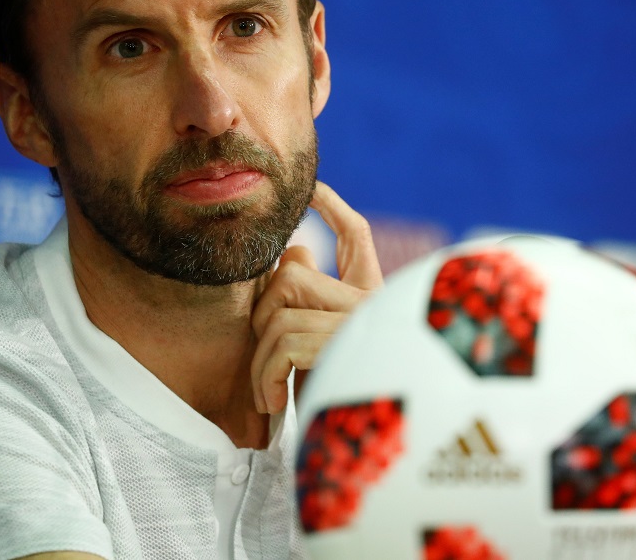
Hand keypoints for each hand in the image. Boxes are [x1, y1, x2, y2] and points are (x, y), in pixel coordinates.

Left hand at [250, 181, 382, 414]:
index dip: (333, 207)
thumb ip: (310, 309)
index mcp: (372, 300)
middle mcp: (374, 303)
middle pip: (292, 271)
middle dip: (261, 312)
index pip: (356, 236)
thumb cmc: (346, 405)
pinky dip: (266, 376)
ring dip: (261, 357)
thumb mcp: (323, 355)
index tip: (313, 189)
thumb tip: (296, 252)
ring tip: (266, 394)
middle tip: (264, 361)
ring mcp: (363, 321)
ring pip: (281, 304)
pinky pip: (285, 340)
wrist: (374, 447)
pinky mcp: (349, 344)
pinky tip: (272, 404)